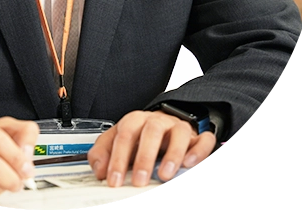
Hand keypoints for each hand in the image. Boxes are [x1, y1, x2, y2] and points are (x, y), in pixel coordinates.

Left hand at [88, 110, 215, 187]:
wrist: (164, 124)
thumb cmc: (140, 136)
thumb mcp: (117, 141)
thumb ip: (103, 153)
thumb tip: (99, 168)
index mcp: (135, 121)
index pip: (124, 135)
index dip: (117, 158)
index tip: (114, 179)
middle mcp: (157, 121)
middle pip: (151, 131)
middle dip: (144, 157)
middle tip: (139, 180)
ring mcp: (178, 127)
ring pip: (178, 132)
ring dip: (172, 154)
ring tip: (165, 175)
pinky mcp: (197, 137)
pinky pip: (203, 139)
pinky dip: (199, 151)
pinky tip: (190, 164)